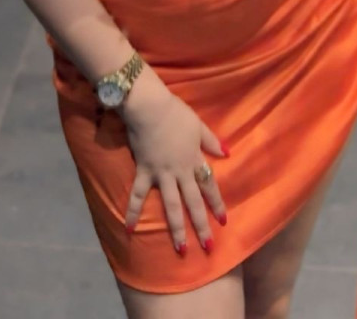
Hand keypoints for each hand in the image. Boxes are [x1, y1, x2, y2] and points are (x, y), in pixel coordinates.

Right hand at [119, 72, 228, 253]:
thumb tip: (227, 154)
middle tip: (208, 247)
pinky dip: (132, 211)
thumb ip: (211, 141)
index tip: (224, 221)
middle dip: (201, 225)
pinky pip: (137, 194)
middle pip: (193, 202)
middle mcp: (180, 172)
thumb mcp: (198, 125)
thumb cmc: (175, 113)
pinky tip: (129, 229)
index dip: (217, 203)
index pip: (209, 185)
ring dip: (176, 228)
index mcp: (194, 160)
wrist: (149, 107)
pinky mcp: (144, 171)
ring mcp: (161, 174)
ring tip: (181, 249)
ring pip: (171, 205)